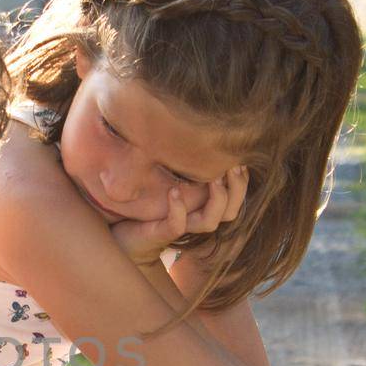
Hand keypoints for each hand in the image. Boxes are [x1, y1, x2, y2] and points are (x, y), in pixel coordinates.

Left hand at [109, 165, 248, 265]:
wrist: (123, 234)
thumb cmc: (146, 204)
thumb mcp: (167, 179)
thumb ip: (181, 164)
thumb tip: (192, 131)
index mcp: (202, 206)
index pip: (234, 199)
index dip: (242, 182)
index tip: (240, 160)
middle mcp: (195, 218)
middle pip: (230, 212)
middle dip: (237, 189)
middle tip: (233, 166)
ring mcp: (180, 226)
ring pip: (209, 222)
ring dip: (216, 199)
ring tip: (212, 177)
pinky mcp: (160, 232)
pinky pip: (176, 225)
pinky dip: (177, 208)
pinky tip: (173, 191)